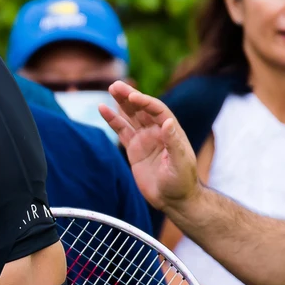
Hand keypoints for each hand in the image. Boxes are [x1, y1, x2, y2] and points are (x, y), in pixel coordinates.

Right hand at [99, 81, 200, 210]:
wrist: (173, 199)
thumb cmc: (182, 182)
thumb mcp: (180, 163)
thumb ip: (174, 143)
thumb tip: (169, 122)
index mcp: (171, 131)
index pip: (157, 110)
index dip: (145, 102)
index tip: (133, 97)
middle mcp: (157, 131)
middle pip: (142, 108)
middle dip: (130, 96)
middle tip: (116, 85)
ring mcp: (144, 139)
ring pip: (130, 116)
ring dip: (121, 102)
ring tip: (111, 88)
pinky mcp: (134, 148)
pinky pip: (121, 130)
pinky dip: (112, 120)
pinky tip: (103, 109)